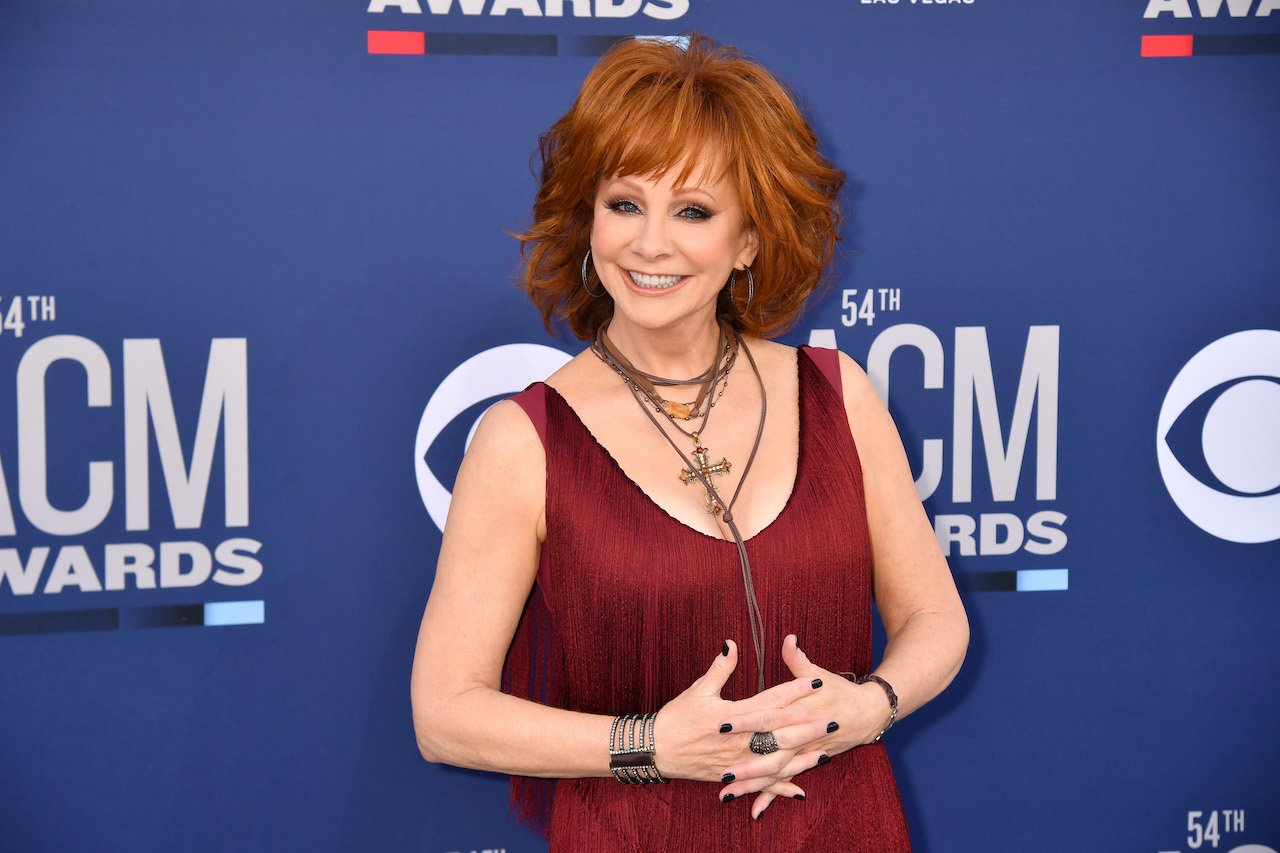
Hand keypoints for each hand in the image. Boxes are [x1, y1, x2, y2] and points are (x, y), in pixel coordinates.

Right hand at [651, 640, 822, 786]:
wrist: (656, 750)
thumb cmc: (676, 718)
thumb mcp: (698, 690)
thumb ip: (720, 669)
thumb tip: (731, 644)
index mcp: (733, 715)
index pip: (771, 700)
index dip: (796, 690)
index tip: (817, 681)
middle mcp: (739, 740)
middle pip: (780, 733)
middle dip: (809, 726)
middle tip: (834, 721)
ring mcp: (736, 761)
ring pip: (775, 761)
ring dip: (801, 758)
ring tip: (825, 752)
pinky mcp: (732, 776)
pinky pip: (760, 783)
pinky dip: (780, 786)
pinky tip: (799, 789)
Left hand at [715, 634, 894, 818]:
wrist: (869, 714)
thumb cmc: (839, 690)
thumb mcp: (818, 673)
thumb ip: (798, 660)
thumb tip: (788, 639)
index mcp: (800, 710)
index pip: (768, 714)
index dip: (747, 719)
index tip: (724, 723)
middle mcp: (802, 735)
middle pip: (771, 750)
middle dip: (747, 762)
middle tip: (723, 771)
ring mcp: (806, 753)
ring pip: (777, 772)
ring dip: (754, 782)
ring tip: (728, 791)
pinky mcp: (808, 764)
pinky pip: (787, 782)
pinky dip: (772, 796)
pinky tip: (755, 811)